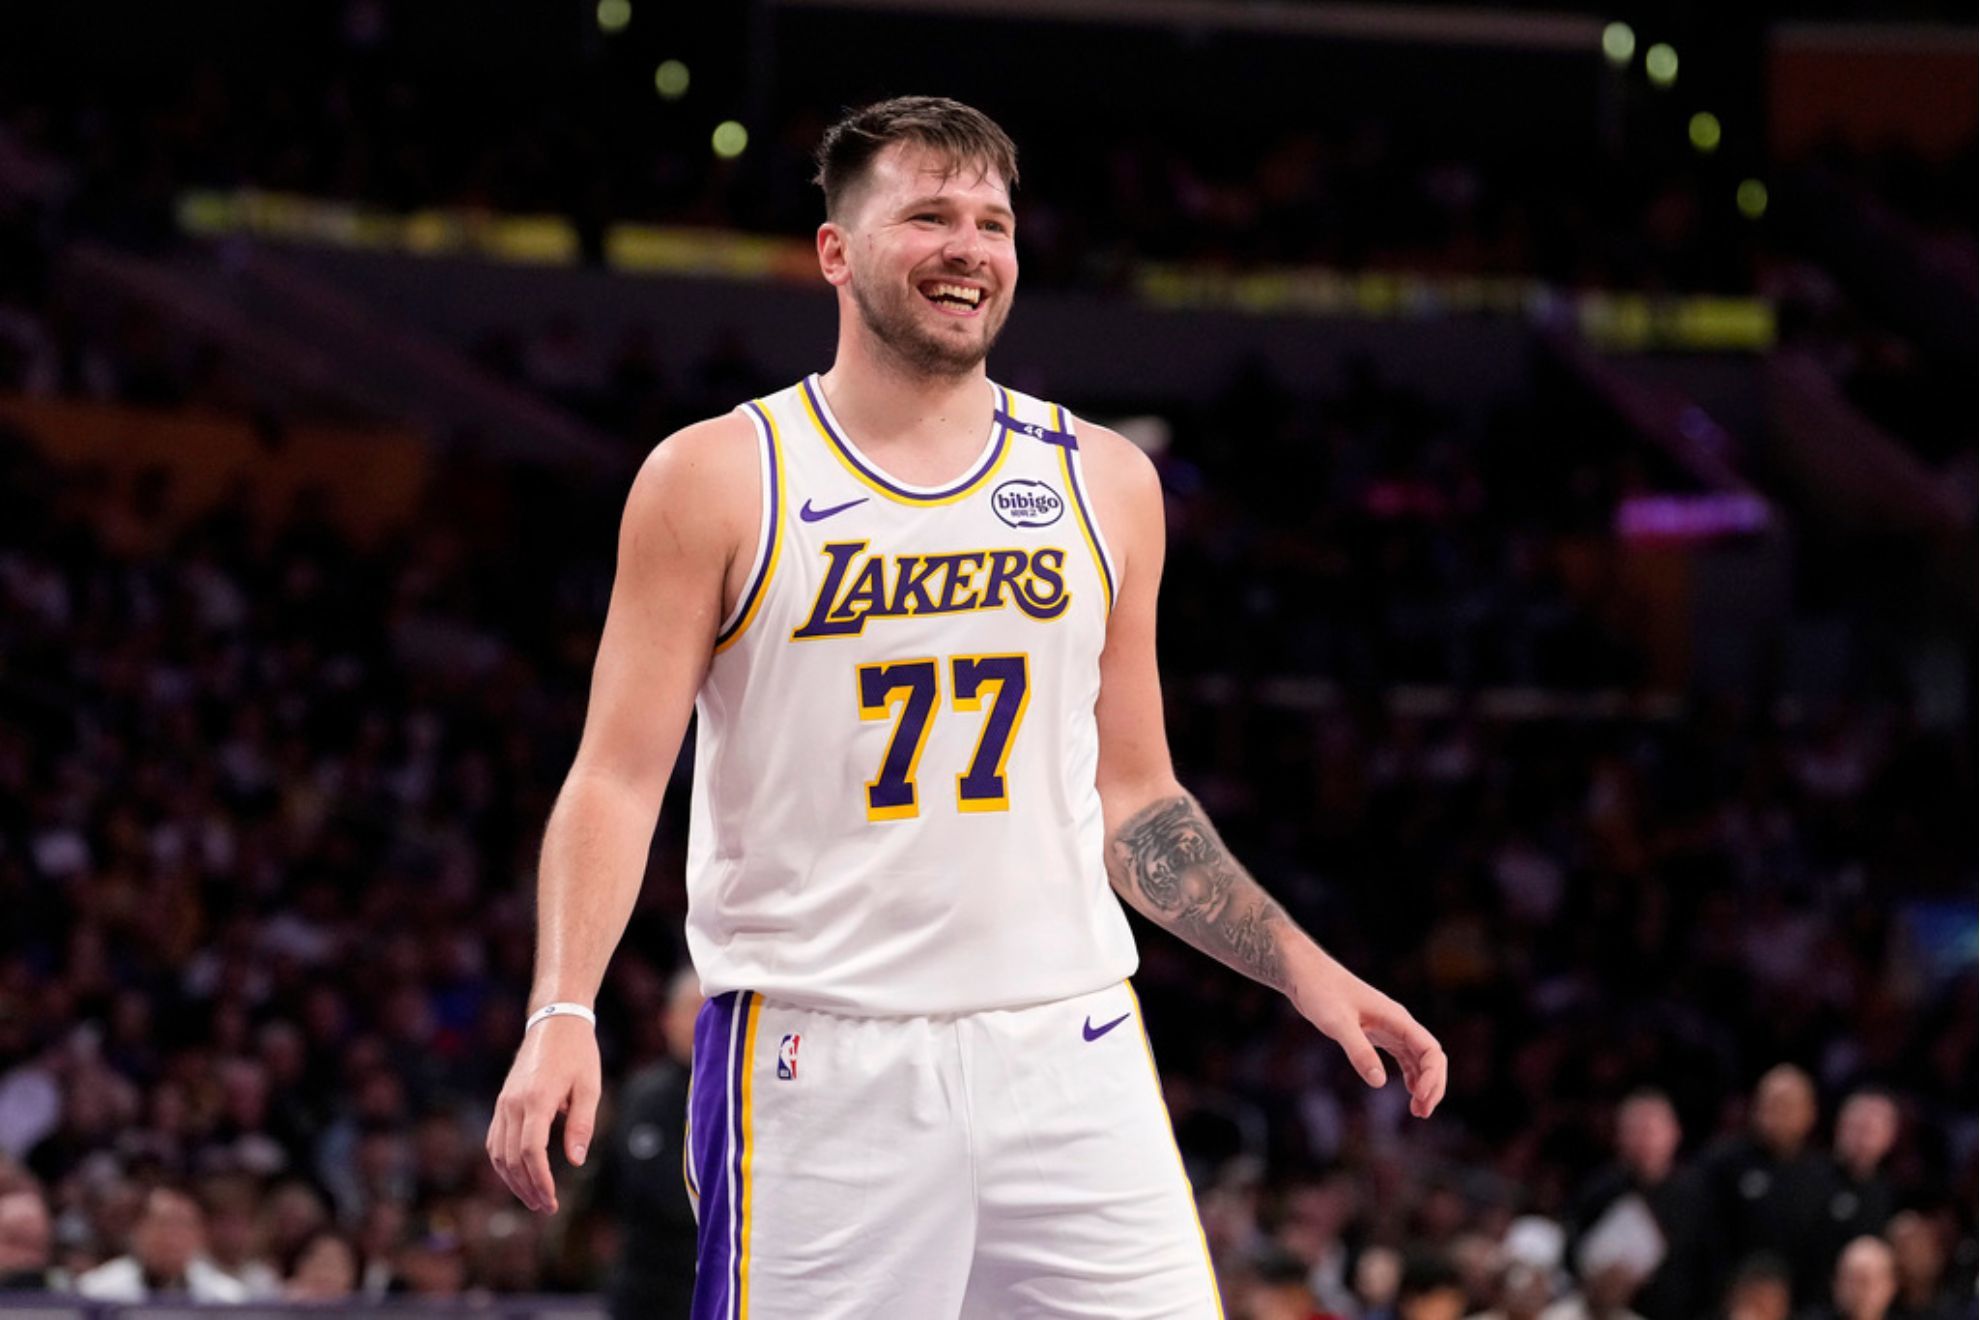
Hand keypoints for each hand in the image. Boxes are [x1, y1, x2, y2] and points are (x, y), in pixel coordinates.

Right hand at [486, 1016, 601, 1214]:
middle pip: (513, 1158)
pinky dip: (502, 1163)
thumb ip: (582, 1123)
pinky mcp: (501, 1102)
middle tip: (546, 1207)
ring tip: (533, 1198)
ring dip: (512, 1181)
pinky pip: (494, 1140)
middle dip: (528, 1188)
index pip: (532, 1151)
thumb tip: (575, 1161)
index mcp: (537, 1100)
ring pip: (498, 1153)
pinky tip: (516, 1176)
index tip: (552, 1200)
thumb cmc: (578, 1054)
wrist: (555, 1021)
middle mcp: (514, 1104)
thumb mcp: (589, 1086)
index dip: (540, 1180)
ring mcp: (504, 1103)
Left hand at [1292, 958, 1446, 1118]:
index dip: (1432, 1076)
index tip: (1419, 1097)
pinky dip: (1411, 1075)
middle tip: (1422, 1113)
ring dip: (1423, 1083)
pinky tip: (1409, 1092)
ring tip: (1418, 1111)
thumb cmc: (1321, 992)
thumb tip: (1378, 1082)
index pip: (1430, 1049)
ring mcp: (1389, 1027)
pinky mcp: (1376, 1032)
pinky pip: (1403, 1056)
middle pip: (1431, 1056)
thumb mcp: (1337, 1023)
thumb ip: (1358, 1050)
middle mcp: (1398, 1023)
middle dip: (1433, 1085)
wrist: (1306, 974)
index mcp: (1396, 1018)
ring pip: (1419, 1058)